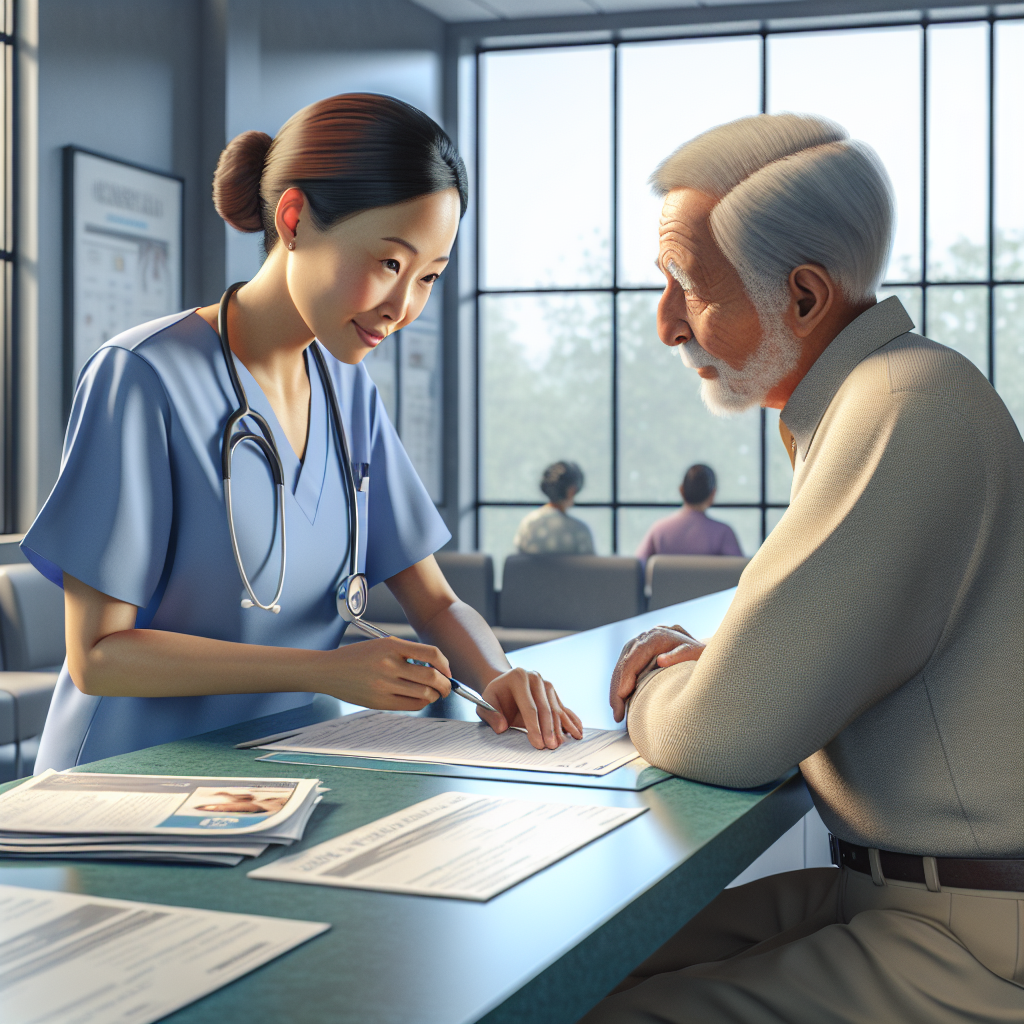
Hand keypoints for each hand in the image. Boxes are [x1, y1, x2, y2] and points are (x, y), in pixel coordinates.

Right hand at [327, 637, 450, 710]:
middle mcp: (389, 665)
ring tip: (434, 693)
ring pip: (425, 694)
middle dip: (445, 684)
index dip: (445, 664)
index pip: (432, 654)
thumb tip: (438, 668)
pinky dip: (422, 703)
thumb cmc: (359, 656)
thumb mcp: (383, 645)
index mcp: (392, 646)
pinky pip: (412, 705)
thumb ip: (408, 653)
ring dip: (435, 695)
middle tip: (447, 686)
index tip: (447, 670)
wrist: (330, 670)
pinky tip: (420, 698)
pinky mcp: (380, 702)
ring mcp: (384, 685)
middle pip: (432, 677)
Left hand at [476, 668, 583, 749]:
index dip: (534, 727)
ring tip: (562, 743)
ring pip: (556, 709)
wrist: (504, 685)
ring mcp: (546, 684)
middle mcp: (535, 678)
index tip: (538, 743)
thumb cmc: (495, 697)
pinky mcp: (554, 693)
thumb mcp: (485, 704)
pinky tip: (577, 731)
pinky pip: (564, 708)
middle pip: (545, 708)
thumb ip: (490, 715)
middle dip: (549, 729)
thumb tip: (501, 727)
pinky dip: (571, 721)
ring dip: (560, 728)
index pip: (529, 706)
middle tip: (551, 747)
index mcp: (518, 678)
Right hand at [609, 625, 705, 722]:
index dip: (623, 682)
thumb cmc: (703, 657)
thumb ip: (681, 655)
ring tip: (617, 711)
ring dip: (617, 688)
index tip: (621, 702)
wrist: (708, 650)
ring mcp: (642, 641)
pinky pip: (626, 665)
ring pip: (622, 665)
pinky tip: (622, 698)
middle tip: (617, 715)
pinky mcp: (641, 648)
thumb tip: (661, 660)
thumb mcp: (698, 655)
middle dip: (617, 690)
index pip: (631, 661)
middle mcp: (646, 636)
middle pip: (624, 663)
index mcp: (657, 637)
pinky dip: (622, 683)